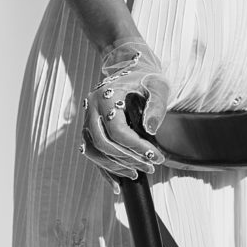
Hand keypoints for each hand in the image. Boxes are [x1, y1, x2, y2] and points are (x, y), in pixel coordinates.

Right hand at [82, 35, 171, 179]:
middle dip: (127, 160)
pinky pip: (91, 151)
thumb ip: (156, 106)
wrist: (127, 62)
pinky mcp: (90, 126)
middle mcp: (92, 107)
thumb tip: (150, 131)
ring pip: (93, 150)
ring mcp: (88, 117)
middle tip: (150, 168)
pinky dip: (103, 169)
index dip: (137, 147)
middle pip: (102, 143)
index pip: (118, 130)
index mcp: (106, 95)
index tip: (156, 157)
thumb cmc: (145, 74)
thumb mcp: (158, 85)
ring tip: (136, 175)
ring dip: (113, 167)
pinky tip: (117, 184)